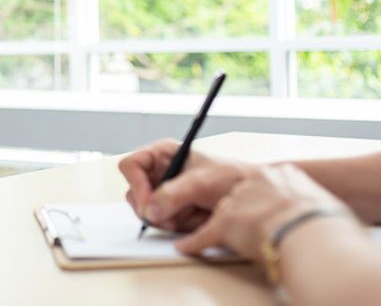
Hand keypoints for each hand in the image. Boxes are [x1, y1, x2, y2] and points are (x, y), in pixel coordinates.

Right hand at [118, 139, 249, 232]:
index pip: (131, 165)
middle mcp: (158, 173)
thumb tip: (150, 211)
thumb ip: (174, 194)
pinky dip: (177, 226)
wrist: (249, 197)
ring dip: (169, 219)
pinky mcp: (170, 212)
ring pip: (146, 213)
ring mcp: (163, 194)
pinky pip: (161, 224)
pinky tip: (196, 219)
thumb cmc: (229, 177)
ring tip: (194, 213)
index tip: (149, 203)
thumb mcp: (201, 182)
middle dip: (154, 209)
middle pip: (134, 194)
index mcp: (162, 154)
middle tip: (172, 216)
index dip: (136, 184)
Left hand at [175, 163, 356, 259]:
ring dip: (219, 226)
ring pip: (221, 213)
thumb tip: (330, 222)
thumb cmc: (331, 230)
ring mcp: (239, 199)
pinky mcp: (226, 223)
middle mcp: (258, 180)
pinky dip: (194, 243)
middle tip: (249, 229)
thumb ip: (318, 209)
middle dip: (243, 213)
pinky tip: (185, 247)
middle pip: (241, 196)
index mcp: (286, 175)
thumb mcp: (329, 208)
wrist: (314, 237)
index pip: (267, 184)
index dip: (265, 201)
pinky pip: (204, 235)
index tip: (267, 210)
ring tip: (212, 236)